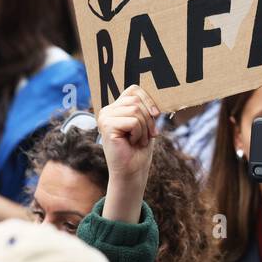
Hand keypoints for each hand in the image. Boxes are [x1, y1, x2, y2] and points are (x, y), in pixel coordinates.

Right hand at [97, 85, 159, 222]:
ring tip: (138, 140)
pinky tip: (132, 143)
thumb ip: (145, 106)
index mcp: (115, 107)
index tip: (156, 114)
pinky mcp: (107, 126)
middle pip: (137, 100)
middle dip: (148, 119)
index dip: (148, 100)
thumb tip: (156, 91)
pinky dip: (139, 134)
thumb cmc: (139, 149)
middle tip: (146, 135)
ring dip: (144, 128)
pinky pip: (134, 121)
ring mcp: (105, 117)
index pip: (134, 89)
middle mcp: (107, 110)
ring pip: (136, 110)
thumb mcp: (146, 122)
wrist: (133, 171)